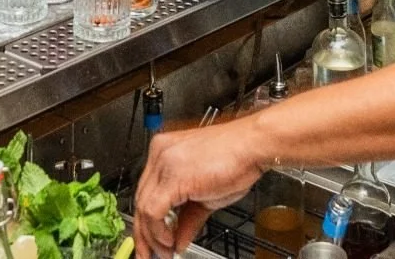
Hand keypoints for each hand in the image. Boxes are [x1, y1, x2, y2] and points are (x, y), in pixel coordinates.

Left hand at [134, 123, 265, 258]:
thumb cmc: (237, 161)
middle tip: (151, 254)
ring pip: (144, 207)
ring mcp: (164, 163)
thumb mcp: (207, 196)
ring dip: (152, 237)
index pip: (146, 192)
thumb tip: (178, 240)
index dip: (147, 221)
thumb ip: (188, 219)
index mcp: (164, 152)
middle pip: (141, 200)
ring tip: (163, 252)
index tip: (151, 242)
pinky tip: (169, 241)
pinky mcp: (172, 177)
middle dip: (145, 233)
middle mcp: (159, 154)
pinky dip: (158, 231)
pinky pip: (153, 211)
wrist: (253, 145)